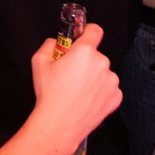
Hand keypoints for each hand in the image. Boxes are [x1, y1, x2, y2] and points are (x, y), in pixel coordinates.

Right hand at [28, 24, 121, 148]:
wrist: (60, 124)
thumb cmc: (50, 94)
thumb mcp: (39, 62)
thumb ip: (49, 44)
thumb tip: (55, 43)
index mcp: (85, 51)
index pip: (95, 30)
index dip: (87, 32)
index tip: (82, 38)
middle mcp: (102, 63)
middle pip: (96, 55)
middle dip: (85, 61)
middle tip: (71, 74)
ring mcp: (112, 81)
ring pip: (103, 72)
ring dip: (94, 77)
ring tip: (77, 91)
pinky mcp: (116, 97)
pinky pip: (109, 88)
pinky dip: (100, 92)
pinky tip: (86, 99)